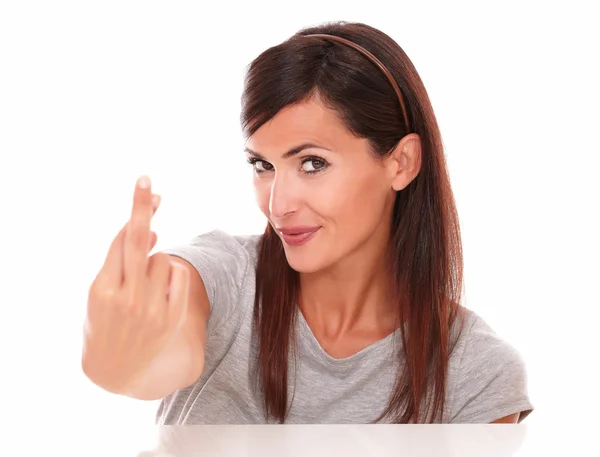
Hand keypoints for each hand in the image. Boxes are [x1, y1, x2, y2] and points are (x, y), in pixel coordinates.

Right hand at [82, 176, 189, 393]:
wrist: (116, 369)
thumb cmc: (104, 322)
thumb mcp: (100, 293)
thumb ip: (122, 261)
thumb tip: (153, 232)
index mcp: (102, 289)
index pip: (120, 239)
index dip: (136, 210)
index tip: (146, 184)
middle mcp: (126, 297)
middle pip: (138, 240)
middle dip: (142, 208)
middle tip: (148, 181)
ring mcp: (151, 308)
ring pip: (163, 258)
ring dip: (156, 262)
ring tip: (144, 287)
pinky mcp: (171, 317)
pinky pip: (180, 276)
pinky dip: (171, 275)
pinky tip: (160, 291)